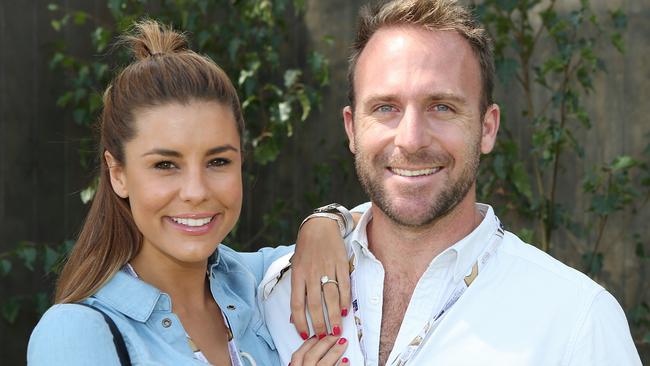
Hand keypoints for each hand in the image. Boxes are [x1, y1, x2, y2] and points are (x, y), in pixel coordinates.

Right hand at [290, 335, 348, 365]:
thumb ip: (300, 364)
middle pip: (311, 355)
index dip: (308, 343)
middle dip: (324, 343)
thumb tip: (302, 357)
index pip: (298, 355)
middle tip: (333, 335)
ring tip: (343, 343)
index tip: (316, 335)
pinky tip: (346, 360)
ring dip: (334, 351)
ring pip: (324, 363)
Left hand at [291, 218, 350, 339]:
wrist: (319, 226)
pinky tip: (345, 311)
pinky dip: (344, 300)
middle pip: (315, 304)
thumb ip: (296, 290)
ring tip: (336, 329)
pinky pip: (343, 285)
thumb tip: (294, 316)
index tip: (305, 335)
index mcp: (298, 275)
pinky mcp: (340, 264)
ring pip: (330, 298)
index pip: (297, 304)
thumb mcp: (296, 267)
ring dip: (334, 316)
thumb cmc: (306, 249)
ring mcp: (327, 268)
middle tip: (323, 336)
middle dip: (319, 324)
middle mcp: (311, 273)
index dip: (300, 322)